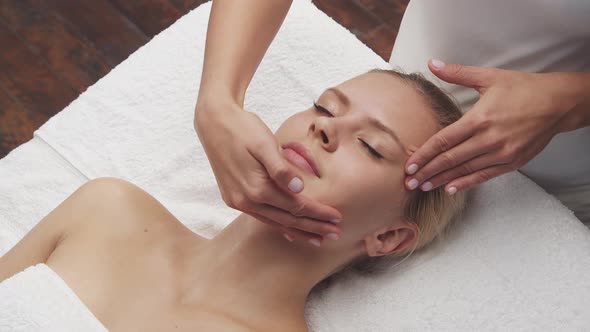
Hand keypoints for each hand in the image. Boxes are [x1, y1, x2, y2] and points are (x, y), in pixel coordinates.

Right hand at [194, 100, 341, 244]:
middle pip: (287, 219)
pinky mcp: (233, 198)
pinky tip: (290, 230)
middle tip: (335, 233)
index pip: (295, 206)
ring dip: (298, 230)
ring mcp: (238, 202)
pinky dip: (279, 225)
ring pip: (274, 222)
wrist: (213, 123)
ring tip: (317, 238)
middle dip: (313, 227)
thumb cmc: (242, 128)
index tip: (337, 217)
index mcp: (256, 188)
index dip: (318, 213)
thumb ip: (281, 167)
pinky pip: (262, 217)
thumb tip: (299, 189)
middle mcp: (246, 200)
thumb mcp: (264, 142)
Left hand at [404, 59, 572, 193]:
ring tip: (423, 186)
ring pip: (465, 170)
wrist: (559, 102)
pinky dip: (466, 183)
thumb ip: (457, 73)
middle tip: (409, 182)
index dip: (425, 154)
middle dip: (427, 172)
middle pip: (450, 159)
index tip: (409, 164)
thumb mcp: (489, 77)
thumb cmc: (523, 88)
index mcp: (480, 118)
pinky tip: (450, 188)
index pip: (444, 140)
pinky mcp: (512, 162)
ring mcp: (501, 153)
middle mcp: (489, 139)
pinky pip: (484, 176)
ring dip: (442, 179)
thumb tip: (432, 64)